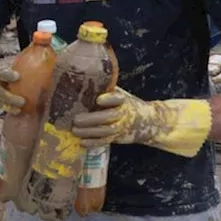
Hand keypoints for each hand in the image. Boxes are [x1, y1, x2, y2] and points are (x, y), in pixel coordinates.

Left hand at [72, 89, 211, 157]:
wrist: (146, 120)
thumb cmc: (123, 103)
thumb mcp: (117, 93)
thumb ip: (104, 88)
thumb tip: (79, 77)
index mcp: (123, 100)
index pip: (118, 98)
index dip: (109, 99)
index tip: (99, 99)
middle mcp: (123, 113)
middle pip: (109, 117)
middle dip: (92, 119)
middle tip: (76, 119)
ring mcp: (121, 126)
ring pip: (106, 131)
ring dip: (90, 132)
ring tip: (75, 130)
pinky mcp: (117, 137)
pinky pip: (106, 141)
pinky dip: (94, 143)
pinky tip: (82, 142)